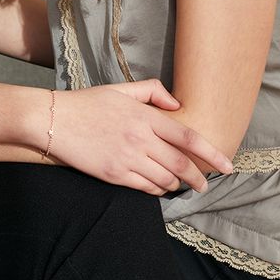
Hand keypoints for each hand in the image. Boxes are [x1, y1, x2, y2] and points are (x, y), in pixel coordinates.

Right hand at [52, 80, 231, 194]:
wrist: (52, 120)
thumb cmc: (87, 103)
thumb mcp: (120, 90)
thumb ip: (151, 91)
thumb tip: (177, 104)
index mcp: (144, 117)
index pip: (188, 138)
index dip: (211, 154)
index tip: (227, 166)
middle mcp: (140, 139)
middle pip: (181, 165)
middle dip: (198, 178)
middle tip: (204, 185)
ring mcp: (127, 159)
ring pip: (165, 180)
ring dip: (176, 185)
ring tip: (177, 184)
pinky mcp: (114, 174)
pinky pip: (145, 188)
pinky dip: (156, 190)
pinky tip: (157, 187)